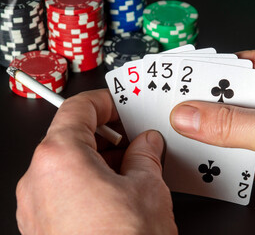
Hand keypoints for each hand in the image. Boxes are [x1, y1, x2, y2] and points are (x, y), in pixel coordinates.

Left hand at [16, 89, 176, 234]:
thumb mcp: (147, 188)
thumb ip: (145, 155)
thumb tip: (147, 144)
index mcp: (59, 159)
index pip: (77, 109)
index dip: (104, 102)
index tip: (120, 104)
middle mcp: (38, 181)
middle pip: (71, 137)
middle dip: (106, 134)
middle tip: (135, 137)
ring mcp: (37, 207)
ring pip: (69, 165)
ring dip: (99, 159)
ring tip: (132, 166)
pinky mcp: (44, 228)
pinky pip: (64, 190)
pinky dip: (89, 182)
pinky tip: (117, 190)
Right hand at [170, 50, 254, 233]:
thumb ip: (230, 124)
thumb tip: (191, 115)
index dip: (224, 72)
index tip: (194, 79)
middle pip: (251, 98)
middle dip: (220, 107)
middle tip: (188, 109)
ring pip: (251, 128)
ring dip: (225, 135)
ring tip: (195, 133)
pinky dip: (236, 158)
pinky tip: (217, 158)